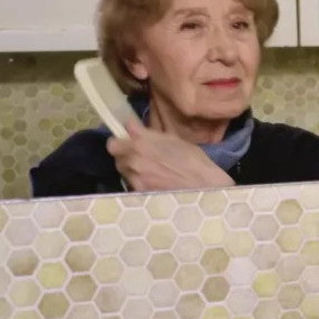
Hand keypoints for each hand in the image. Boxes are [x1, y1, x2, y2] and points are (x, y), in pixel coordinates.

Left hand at [106, 120, 233, 191]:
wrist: (204, 186)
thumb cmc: (194, 160)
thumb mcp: (173, 140)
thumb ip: (149, 134)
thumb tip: (132, 128)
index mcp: (141, 141)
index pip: (118, 135)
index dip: (124, 136)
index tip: (130, 137)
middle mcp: (133, 157)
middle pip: (114, 151)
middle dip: (124, 151)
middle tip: (139, 154)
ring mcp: (134, 176)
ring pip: (121, 168)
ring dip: (129, 166)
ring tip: (146, 169)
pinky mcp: (138, 191)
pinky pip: (130, 182)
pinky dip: (137, 180)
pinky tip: (151, 181)